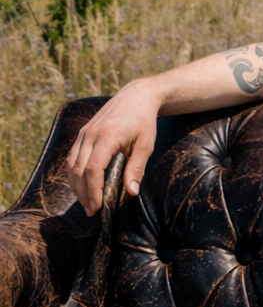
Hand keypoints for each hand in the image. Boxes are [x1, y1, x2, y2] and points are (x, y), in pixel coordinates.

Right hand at [67, 78, 163, 214]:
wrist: (136, 96)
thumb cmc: (144, 121)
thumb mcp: (146, 145)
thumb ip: (137, 168)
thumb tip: (131, 192)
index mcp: (108, 136)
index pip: (94, 168)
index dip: (93, 190)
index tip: (98, 206)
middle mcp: (91, 134)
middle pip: (79, 169)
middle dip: (83, 193)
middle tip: (91, 211)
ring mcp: (84, 132)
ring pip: (72, 164)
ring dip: (76, 186)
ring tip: (86, 202)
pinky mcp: (82, 133)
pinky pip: (72, 157)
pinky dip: (74, 174)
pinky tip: (81, 186)